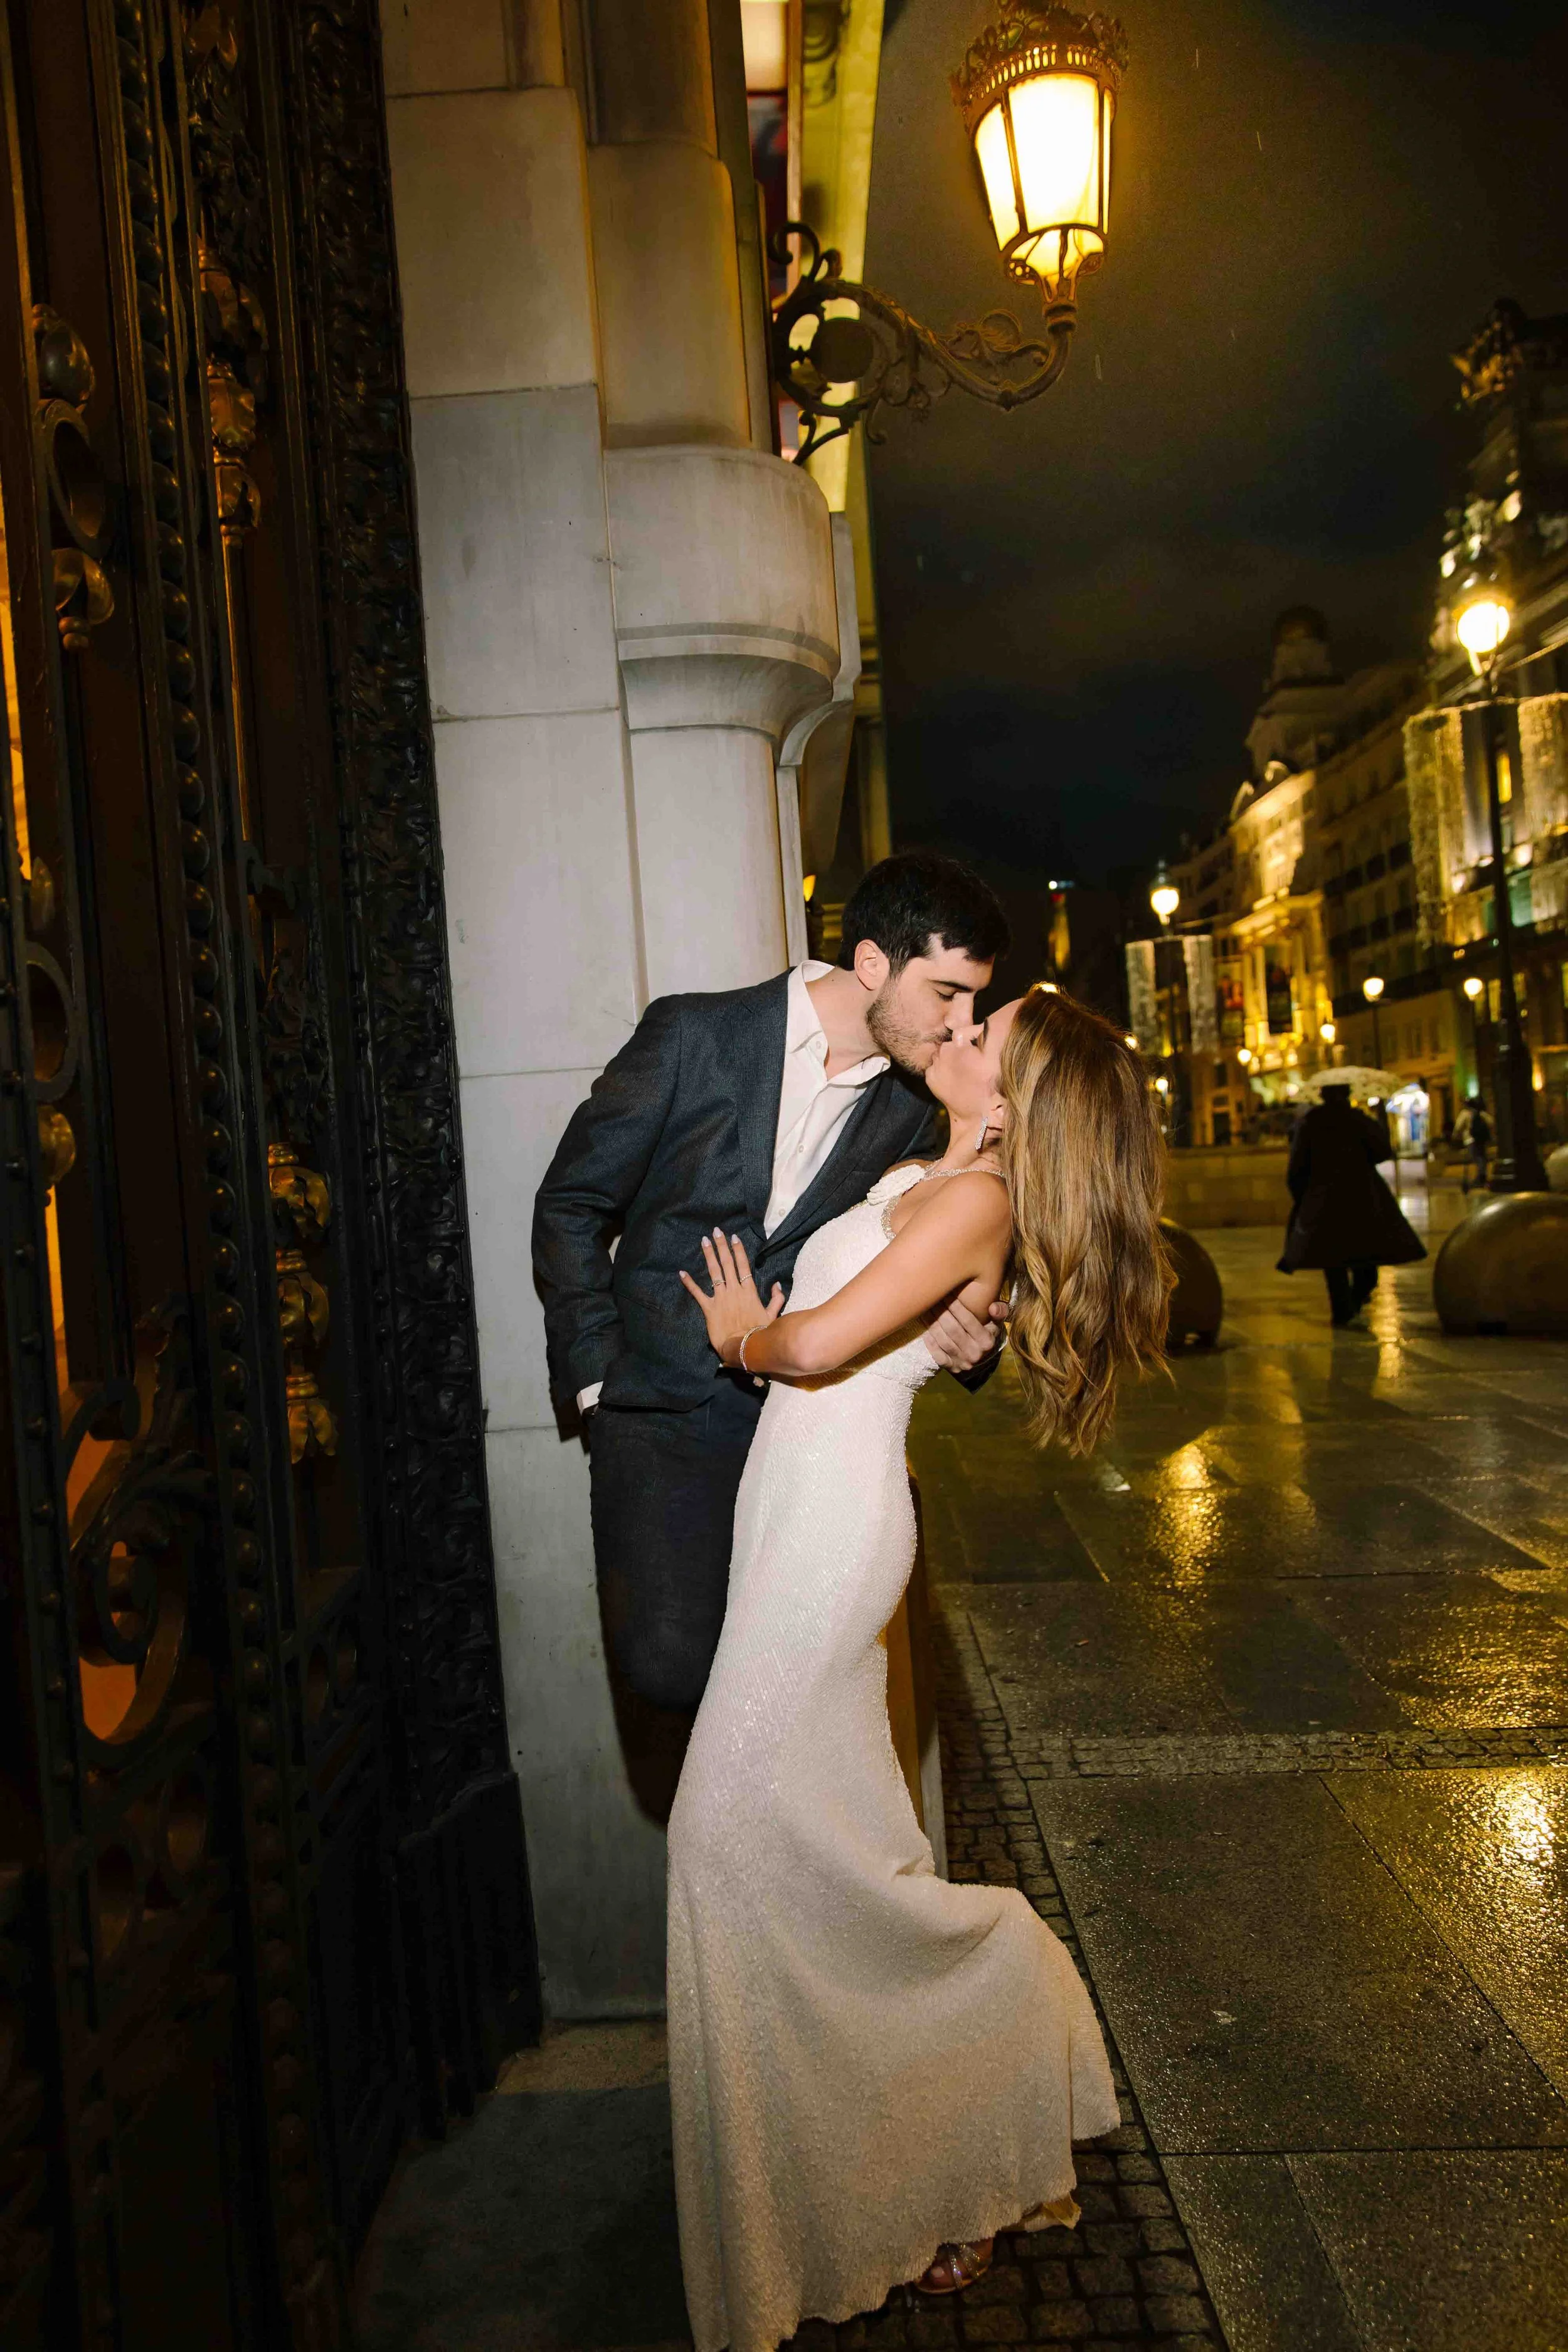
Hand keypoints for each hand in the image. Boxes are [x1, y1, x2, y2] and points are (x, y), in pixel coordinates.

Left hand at [680, 1229, 783, 1365]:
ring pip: (714, 1273)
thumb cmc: (758, 1333)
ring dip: (709, 1256)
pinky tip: (682, 1272)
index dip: (738, 1251)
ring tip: (704, 1241)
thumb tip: (777, 1285)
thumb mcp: (771, 1315)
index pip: (743, 1266)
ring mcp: (721, 1298)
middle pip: (727, 1264)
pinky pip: (697, 1293)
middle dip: (722, 1246)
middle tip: (716, 1231)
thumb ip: (776, 1299)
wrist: (743, 1347)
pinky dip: (689, 1282)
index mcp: (748, 1291)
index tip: (734, 1237)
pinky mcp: (709, 1308)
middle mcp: (734, 1290)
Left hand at [923, 1295, 1006, 1373]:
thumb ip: (1000, 1312)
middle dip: (941, 1311)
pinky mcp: (951, 1367)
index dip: (955, 1305)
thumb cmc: (987, 1333)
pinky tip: (925, 1327)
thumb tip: (993, 1307)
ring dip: (932, 1323)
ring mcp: (962, 1362)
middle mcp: (975, 1354)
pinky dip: (929, 1341)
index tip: (946, 1293)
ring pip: (943, 1340)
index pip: (968, 1320)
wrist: (981, 1357)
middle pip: (953, 1329)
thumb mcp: (997, 1322)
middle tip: (934, 1298)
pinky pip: (937, 1354)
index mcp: (987, 1341)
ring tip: (927, 1308)